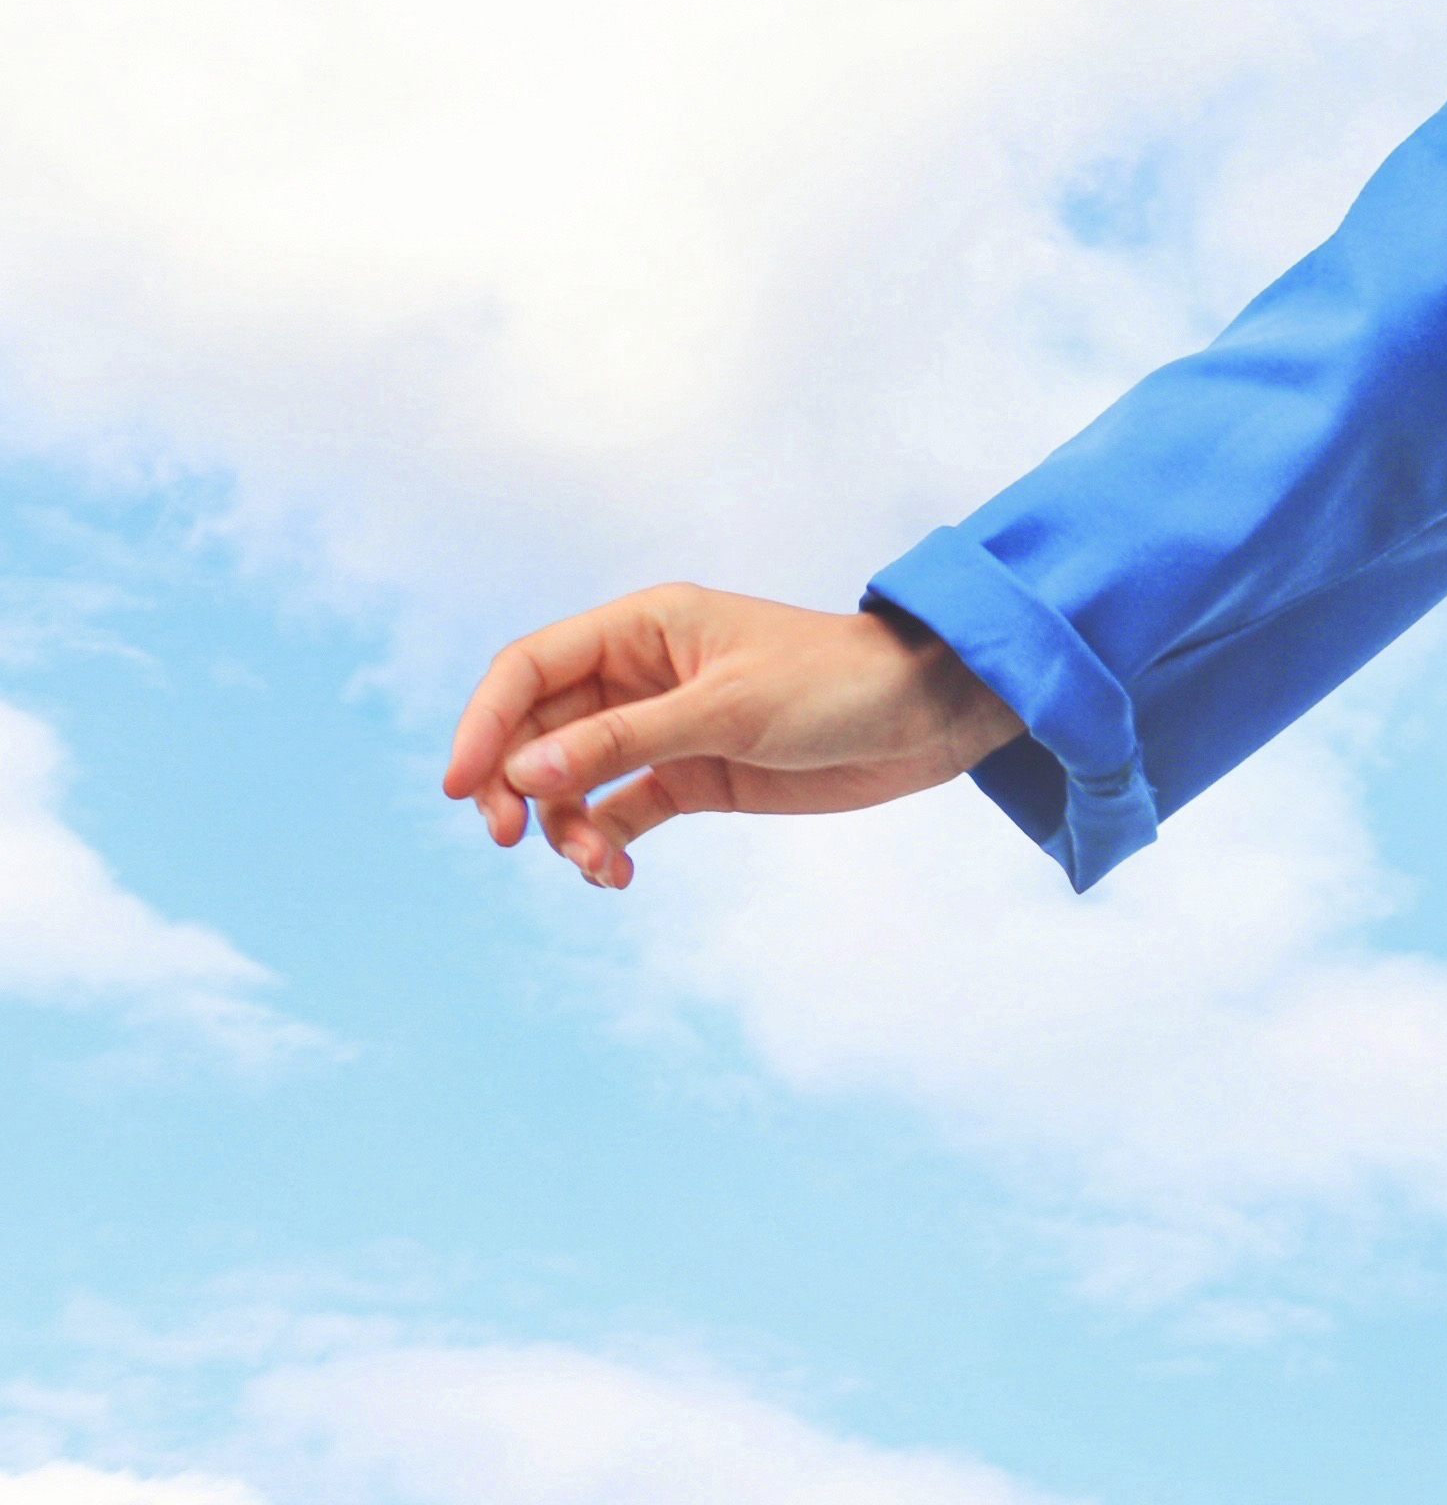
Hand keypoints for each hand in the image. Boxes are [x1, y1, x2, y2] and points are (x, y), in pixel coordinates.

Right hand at [438, 584, 1023, 890]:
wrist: (928, 718)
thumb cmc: (838, 684)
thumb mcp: (728, 710)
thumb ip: (623, 741)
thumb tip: (520, 773)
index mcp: (643, 627)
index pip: (529, 669)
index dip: (482, 722)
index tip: (460, 787)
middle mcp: (641, 674)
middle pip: (536, 732)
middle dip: (515, 786)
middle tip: (510, 838)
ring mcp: (663, 727)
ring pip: (570, 781)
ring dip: (564, 828)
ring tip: (598, 866)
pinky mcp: (690, 775)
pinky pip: (617, 812)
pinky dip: (605, 846)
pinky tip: (617, 877)